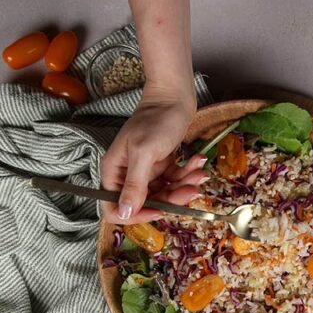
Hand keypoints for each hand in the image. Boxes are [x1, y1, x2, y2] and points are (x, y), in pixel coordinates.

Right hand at [100, 86, 205, 223]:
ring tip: (199, 173)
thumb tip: (125, 213)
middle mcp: (127, 175)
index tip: (158, 210)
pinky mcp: (162, 167)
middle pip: (145, 204)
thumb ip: (135, 184)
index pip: (114, 208)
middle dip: (170, 199)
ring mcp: (146, 172)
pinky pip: (175, 181)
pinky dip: (188, 175)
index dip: (135, 215)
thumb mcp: (144, 152)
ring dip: (184, 187)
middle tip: (190, 190)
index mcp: (114, 171)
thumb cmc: (156, 119)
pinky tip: (197, 162)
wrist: (175, 97)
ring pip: (164, 194)